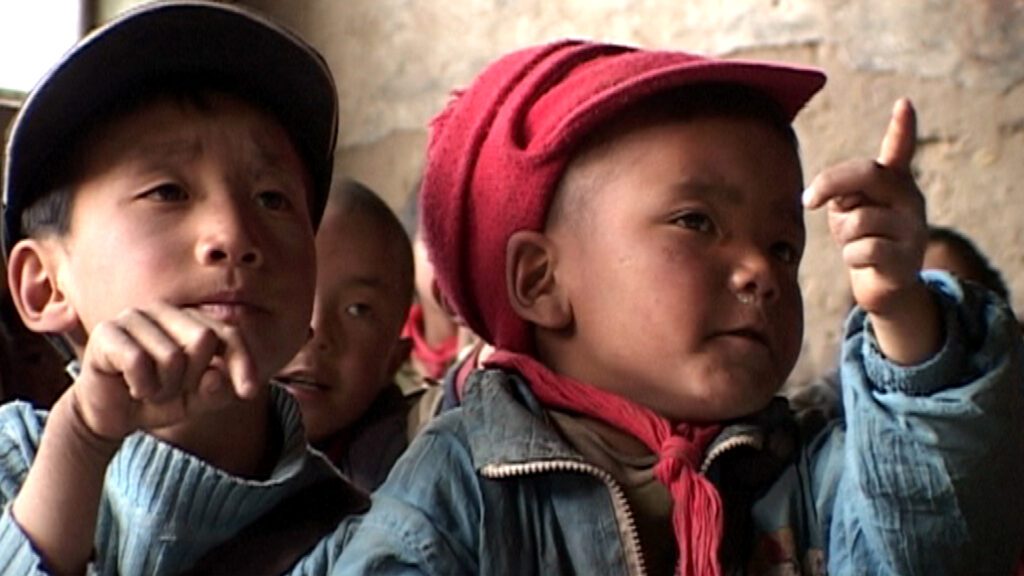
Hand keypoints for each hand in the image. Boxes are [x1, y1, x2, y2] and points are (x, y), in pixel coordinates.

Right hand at [71, 302, 259, 440]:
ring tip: (149, 389)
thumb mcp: (196, 401)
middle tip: (171, 390)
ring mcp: (134, 316)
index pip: (229, 334)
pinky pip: (138, 362)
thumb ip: (215, 391)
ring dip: (163, 388)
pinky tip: (132, 387)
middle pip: (204, 338)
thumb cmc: (157, 399)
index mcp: (192, 320)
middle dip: (192, 378)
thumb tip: (216, 375)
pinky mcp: (107, 331)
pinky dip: (141, 386)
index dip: (243, 362)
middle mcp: (165, 311)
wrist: (110, 415)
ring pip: (172, 356)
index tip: (249, 392)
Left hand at [802, 98, 925, 315]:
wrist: (884, 285)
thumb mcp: (848, 210)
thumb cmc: (860, 238)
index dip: (902, 127)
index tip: (904, 103)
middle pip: (868, 174)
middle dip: (831, 183)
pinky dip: (852, 257)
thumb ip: (844, 195)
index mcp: (895, 181)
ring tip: (855, 242)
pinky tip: (863, 261)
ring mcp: (913, 227)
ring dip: (842, 234)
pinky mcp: (907, 256)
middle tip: (809, 201)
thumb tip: (836, 196)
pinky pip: (863, 249)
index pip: (900, 149)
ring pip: (858, 220)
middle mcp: (910, 198)